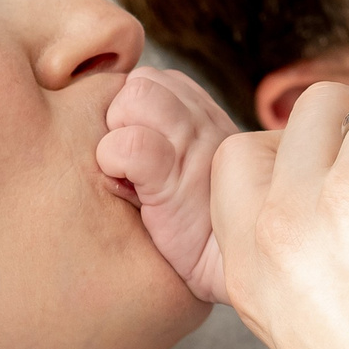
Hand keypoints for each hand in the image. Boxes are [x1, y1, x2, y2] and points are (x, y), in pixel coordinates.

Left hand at [97, 67, 237, 303]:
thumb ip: (166, 139)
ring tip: (127, 169)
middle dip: (122, 113)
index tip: (137, 150)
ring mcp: (192, 146)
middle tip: (129, 158)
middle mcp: (203, 121)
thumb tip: (115, 135)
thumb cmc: (203, 225)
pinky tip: (127, 188)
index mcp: (204, 116)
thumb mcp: (190, 169)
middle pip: (143, 79)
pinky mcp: (175, 180)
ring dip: (117, 130)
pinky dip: (114, 160)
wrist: (234, 269)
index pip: (154, 80)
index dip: (134, 111)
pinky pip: (132, 144)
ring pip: (136, 95)